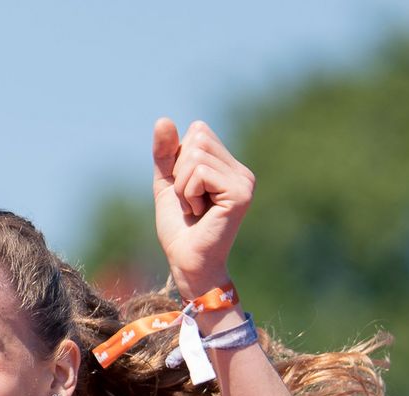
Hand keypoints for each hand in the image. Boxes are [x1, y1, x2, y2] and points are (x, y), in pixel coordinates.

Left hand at [151, 119, 253, 300]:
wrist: (186, 262)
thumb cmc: (179, 229)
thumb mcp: (168, 183)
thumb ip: (166, 153)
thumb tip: (164, 119)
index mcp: (228, 166)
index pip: (198, 131)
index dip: (179, 160)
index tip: (186, 191)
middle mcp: (241, 171)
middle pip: (198, 138)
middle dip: (180, 172)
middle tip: (190, 202)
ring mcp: (244, 181)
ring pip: (196, 155)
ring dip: (183, 187)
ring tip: (194, 209)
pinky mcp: (240, 193)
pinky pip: (200, 173)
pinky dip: (188, 193)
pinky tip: (199, 213)